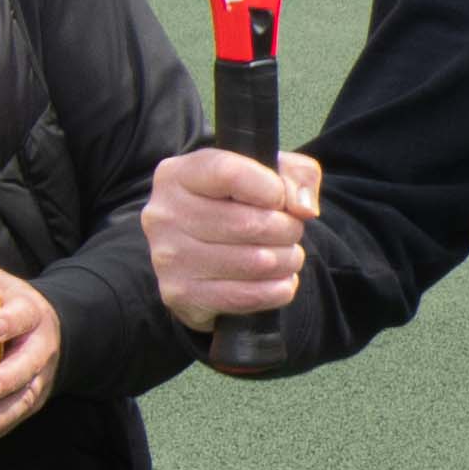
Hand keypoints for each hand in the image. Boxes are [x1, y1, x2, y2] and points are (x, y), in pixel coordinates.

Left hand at [0, 269, 60, 469]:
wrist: (53, 332)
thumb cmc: (9, 303)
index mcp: (30, 316)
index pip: (22, 317)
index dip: (8, 322)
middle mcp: (37, 353)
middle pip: (28, 370)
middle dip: (7, 382)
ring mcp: (31, 385)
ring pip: (19, 406)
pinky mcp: (17, 410)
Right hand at [144, 141, 321, 338]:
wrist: (201, 257)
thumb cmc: (238, 205)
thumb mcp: (268, 174)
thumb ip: (297, 175)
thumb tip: (304, 209)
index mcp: (177, 175)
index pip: (230, 174)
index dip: (272, 190)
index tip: (281, 200)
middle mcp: (164, 215)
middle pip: (249, 223)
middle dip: (287, 230)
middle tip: (292, 232)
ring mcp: (168, 258)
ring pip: (255, 262)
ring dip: (287, 260)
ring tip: (288, 255)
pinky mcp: (180, 294)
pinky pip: (248, 296)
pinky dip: (278, 289)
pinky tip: (280, 280)